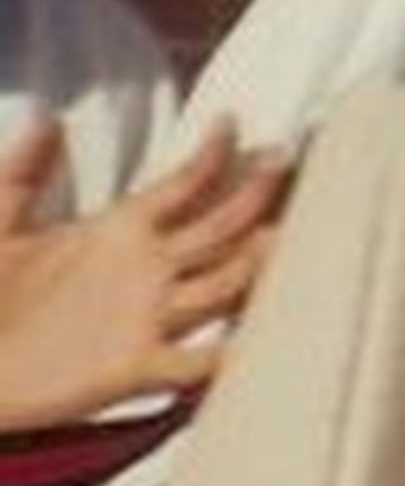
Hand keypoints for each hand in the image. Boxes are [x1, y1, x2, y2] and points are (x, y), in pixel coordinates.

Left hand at [0, 118, 283, 432]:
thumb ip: (23, 174)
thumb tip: (50, 114)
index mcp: (119, 231)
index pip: (184, 184)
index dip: (213, 154)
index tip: (234, 121)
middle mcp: (146, 272)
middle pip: (221, 226)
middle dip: (257, 193)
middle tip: (291, 159)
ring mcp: (146, 320)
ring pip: (225, 284)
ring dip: (260, 262)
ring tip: (296, 235)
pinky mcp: (133, 370)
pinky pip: (196, 363)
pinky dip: (230, 354)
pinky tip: (261, 341)